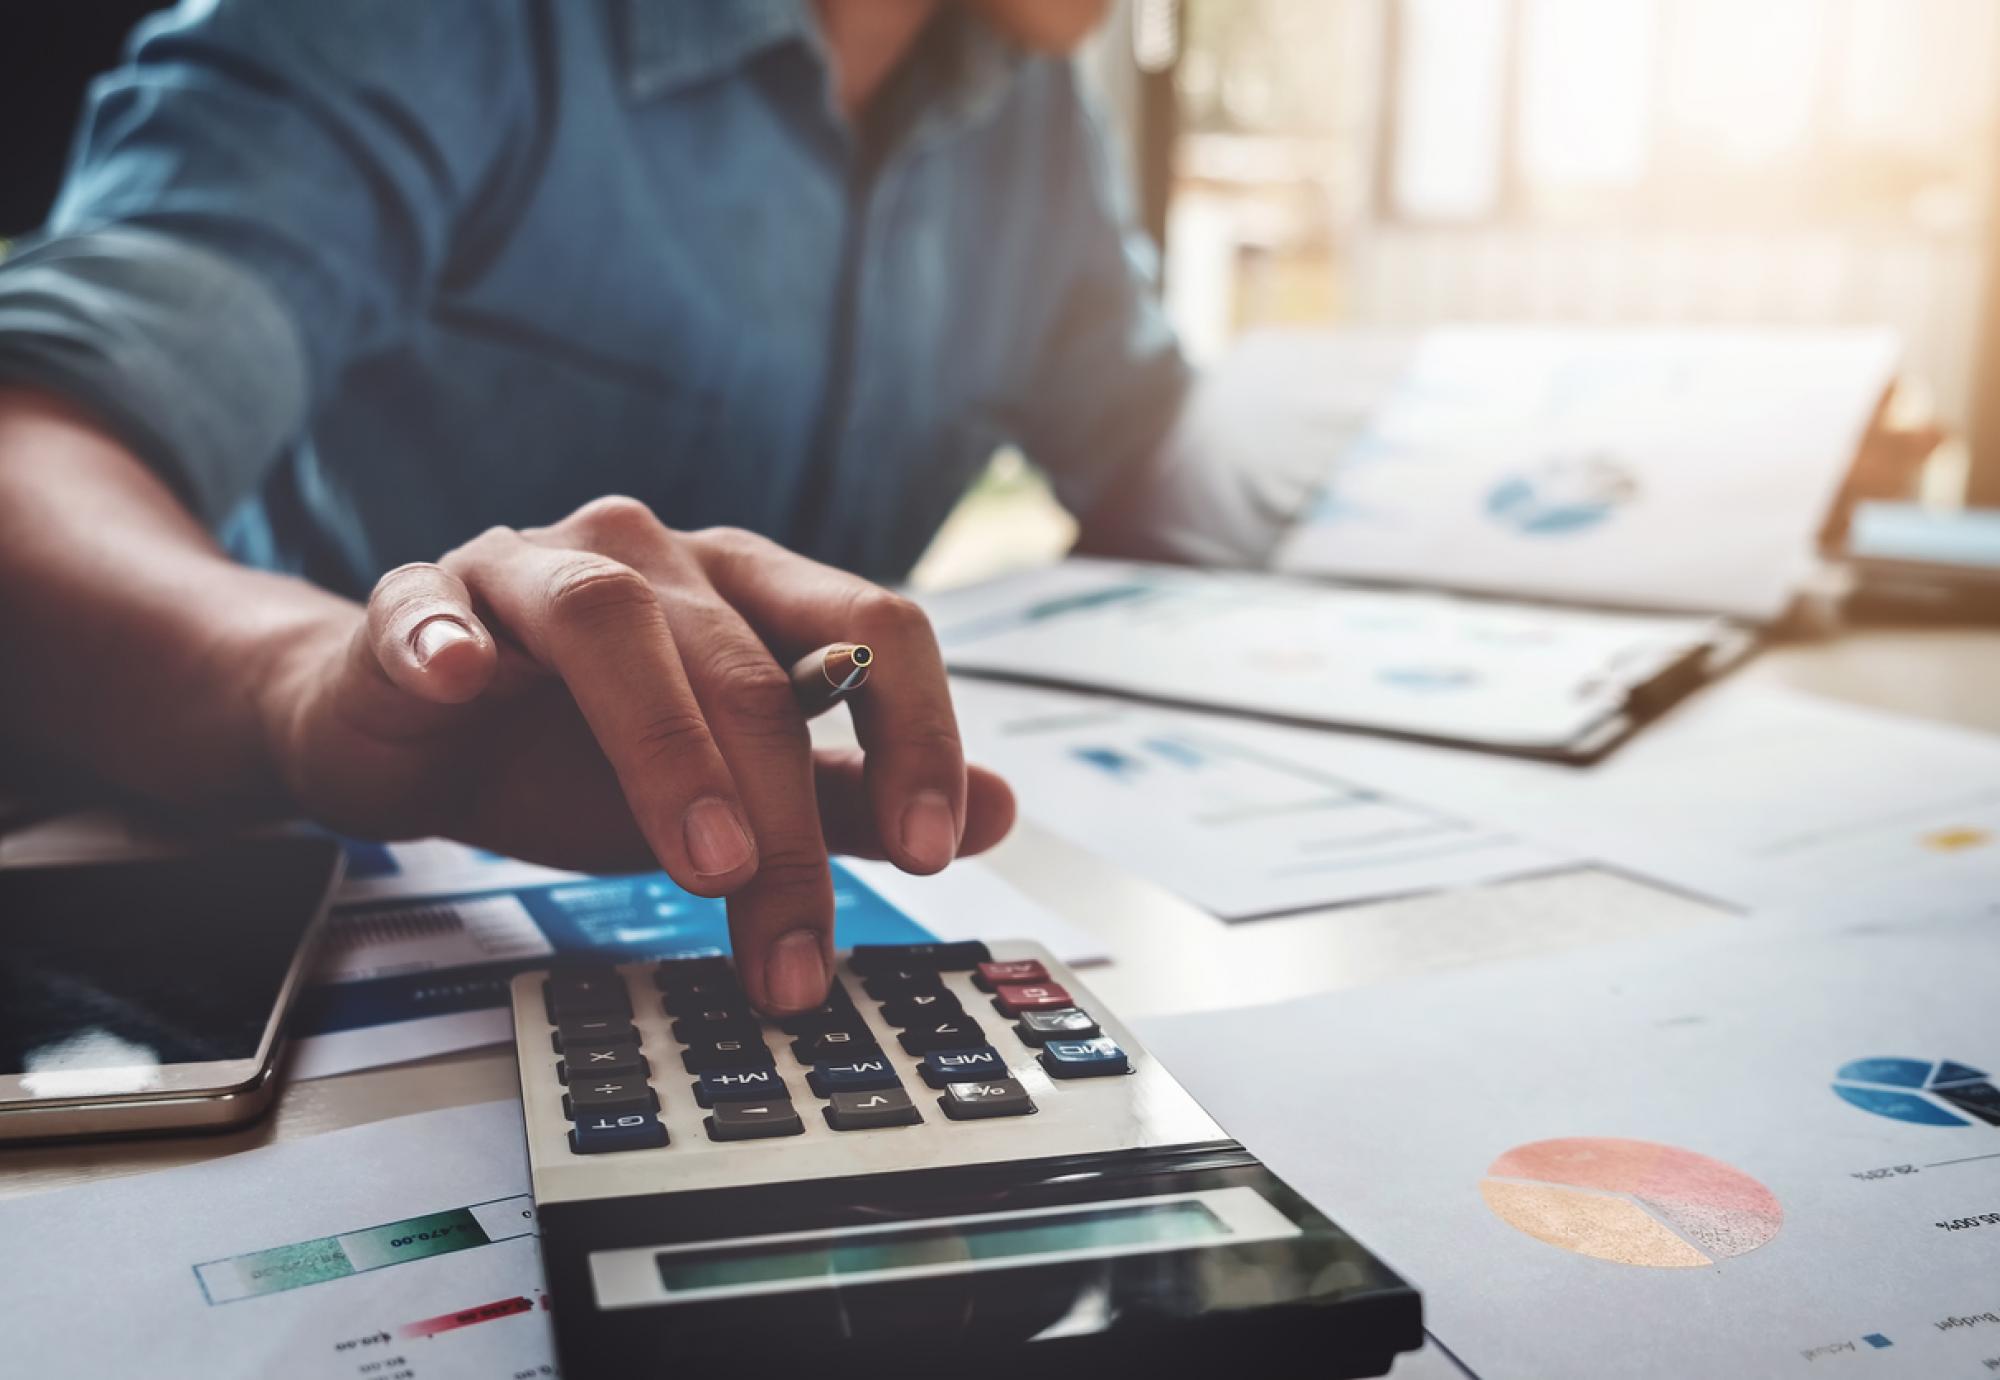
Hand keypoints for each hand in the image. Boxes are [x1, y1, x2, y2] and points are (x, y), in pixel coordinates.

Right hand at [262, 497, 1014, 1012]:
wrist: (413, 732)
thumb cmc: (579, 751)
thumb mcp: (733, 788)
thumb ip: (853, 797)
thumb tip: (1002, 812)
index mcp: (747, 589)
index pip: (871, 628)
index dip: (917, 733)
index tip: (935, 850)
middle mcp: (653, 558)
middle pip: (746, 665)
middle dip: (785, 820)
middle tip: (795, 945)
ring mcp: (531, 569)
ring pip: (610, 621)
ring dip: (665, 743)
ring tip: (704, 862)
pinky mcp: (418, 601)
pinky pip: (430, 606)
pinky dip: (447, 636)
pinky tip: (461, 677)